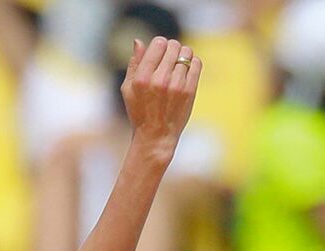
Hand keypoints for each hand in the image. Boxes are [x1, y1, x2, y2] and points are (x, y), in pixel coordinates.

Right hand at [121, 37, 201, 158]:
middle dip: (172, 49)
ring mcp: (176, 85)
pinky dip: (193, 63)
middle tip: (169, 59)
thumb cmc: (139, 111)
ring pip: (187, 53)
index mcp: (142, 78)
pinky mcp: (189, 91)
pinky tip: (186, 71)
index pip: (158, 43)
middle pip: (174, 46)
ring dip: (183, 55)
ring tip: (178, 65)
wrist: (156, 136)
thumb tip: (139, 41)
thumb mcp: (128, 88)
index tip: (159, 52)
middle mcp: (159, 80)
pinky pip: (197, 64)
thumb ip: (134, 64)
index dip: (160, 44)